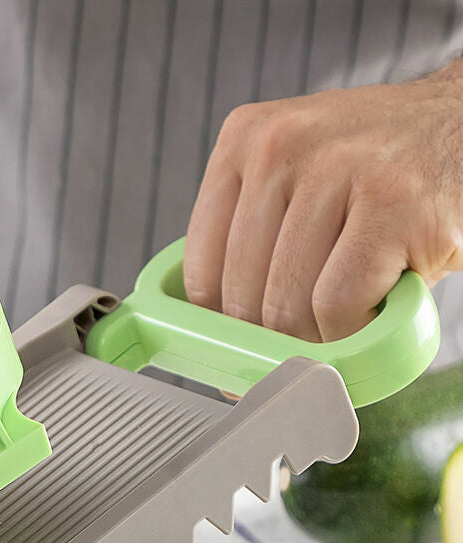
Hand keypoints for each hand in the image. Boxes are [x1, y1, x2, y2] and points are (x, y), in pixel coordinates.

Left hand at [185, 63, 462, 341]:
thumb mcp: (299, 180)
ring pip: (287, 306)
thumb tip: (214, 339)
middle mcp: (282, 145)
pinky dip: (352, 330)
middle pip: (242, 296)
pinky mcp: (393, 202)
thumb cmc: (382, 173)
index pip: (201, 270)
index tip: (242, 349)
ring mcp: (338, 168)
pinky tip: (374, 311)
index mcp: (245, 139)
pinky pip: (336, 305)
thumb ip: (250, 239)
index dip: (220, 327)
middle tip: (306, 344)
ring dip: (318, 336)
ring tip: (348, 316)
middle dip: (273, 339)